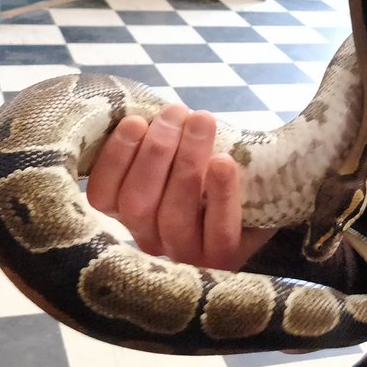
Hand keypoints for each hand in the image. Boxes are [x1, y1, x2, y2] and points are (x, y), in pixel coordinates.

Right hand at [85, 103, 276, 269]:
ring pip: (174, 215)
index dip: (115, 158)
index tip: (134, 121)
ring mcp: (185, 253)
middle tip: (176, 113)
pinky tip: (223, 161)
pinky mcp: (223, 259)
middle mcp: (149, 237)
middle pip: (138, 203)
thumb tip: (147, 107)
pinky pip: (218, 231)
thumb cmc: (207, 165)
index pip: (102, 195)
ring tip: (202, 122)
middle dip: (155, 152)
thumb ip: (156, 135)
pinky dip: (220, 193)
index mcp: (128, 211)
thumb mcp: (175, 149)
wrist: (263, 194)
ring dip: (186, 162)